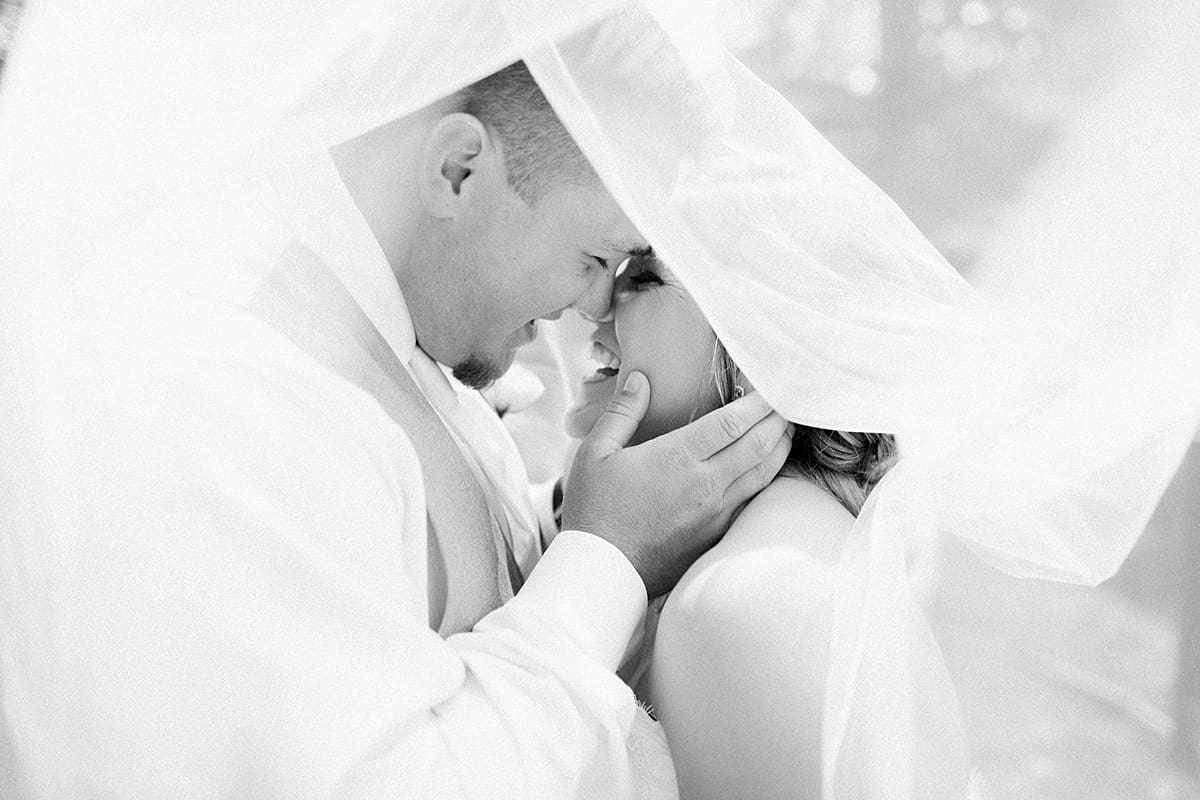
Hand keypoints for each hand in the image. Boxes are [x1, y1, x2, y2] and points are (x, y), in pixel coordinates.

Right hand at [561, 371, 792, 597]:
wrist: (603, 572)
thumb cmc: (594, 511)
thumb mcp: (595, 453)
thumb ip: (622, 412)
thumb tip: (640, 379)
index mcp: (677, 458)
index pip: (732, 422)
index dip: (756, 402)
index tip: (768, 386)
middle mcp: (704, 484)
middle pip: (758, 444)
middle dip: (777, 420)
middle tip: (787, 402)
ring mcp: (715, 512)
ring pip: (763, 474)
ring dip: (780, 447)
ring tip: (787, 429)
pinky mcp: (716, 535)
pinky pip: (752, 500)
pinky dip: (767, 478)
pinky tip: (768, 469)